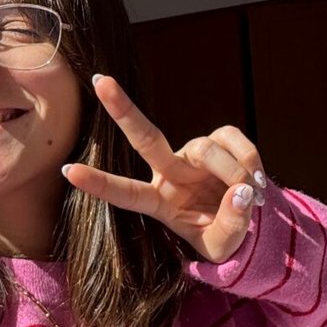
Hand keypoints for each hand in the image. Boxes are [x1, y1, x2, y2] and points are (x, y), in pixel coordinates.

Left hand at [62, 76, 266, 264]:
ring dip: (234, 173)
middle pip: (145, 138)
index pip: (126, 193)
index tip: (68, 170)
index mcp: (160, 203)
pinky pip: (232, 140)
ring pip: (208, 150)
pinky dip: (249, 158)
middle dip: (122, 109)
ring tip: (253, 195)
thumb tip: (242, 192)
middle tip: (100, 81)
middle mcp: (171, 172)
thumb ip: (231, 223)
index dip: (98, 183)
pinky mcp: (218, 140)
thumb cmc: (224, 235)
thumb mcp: (224, 245)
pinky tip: (258, 178)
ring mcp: (193, 154)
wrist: (249, 222)